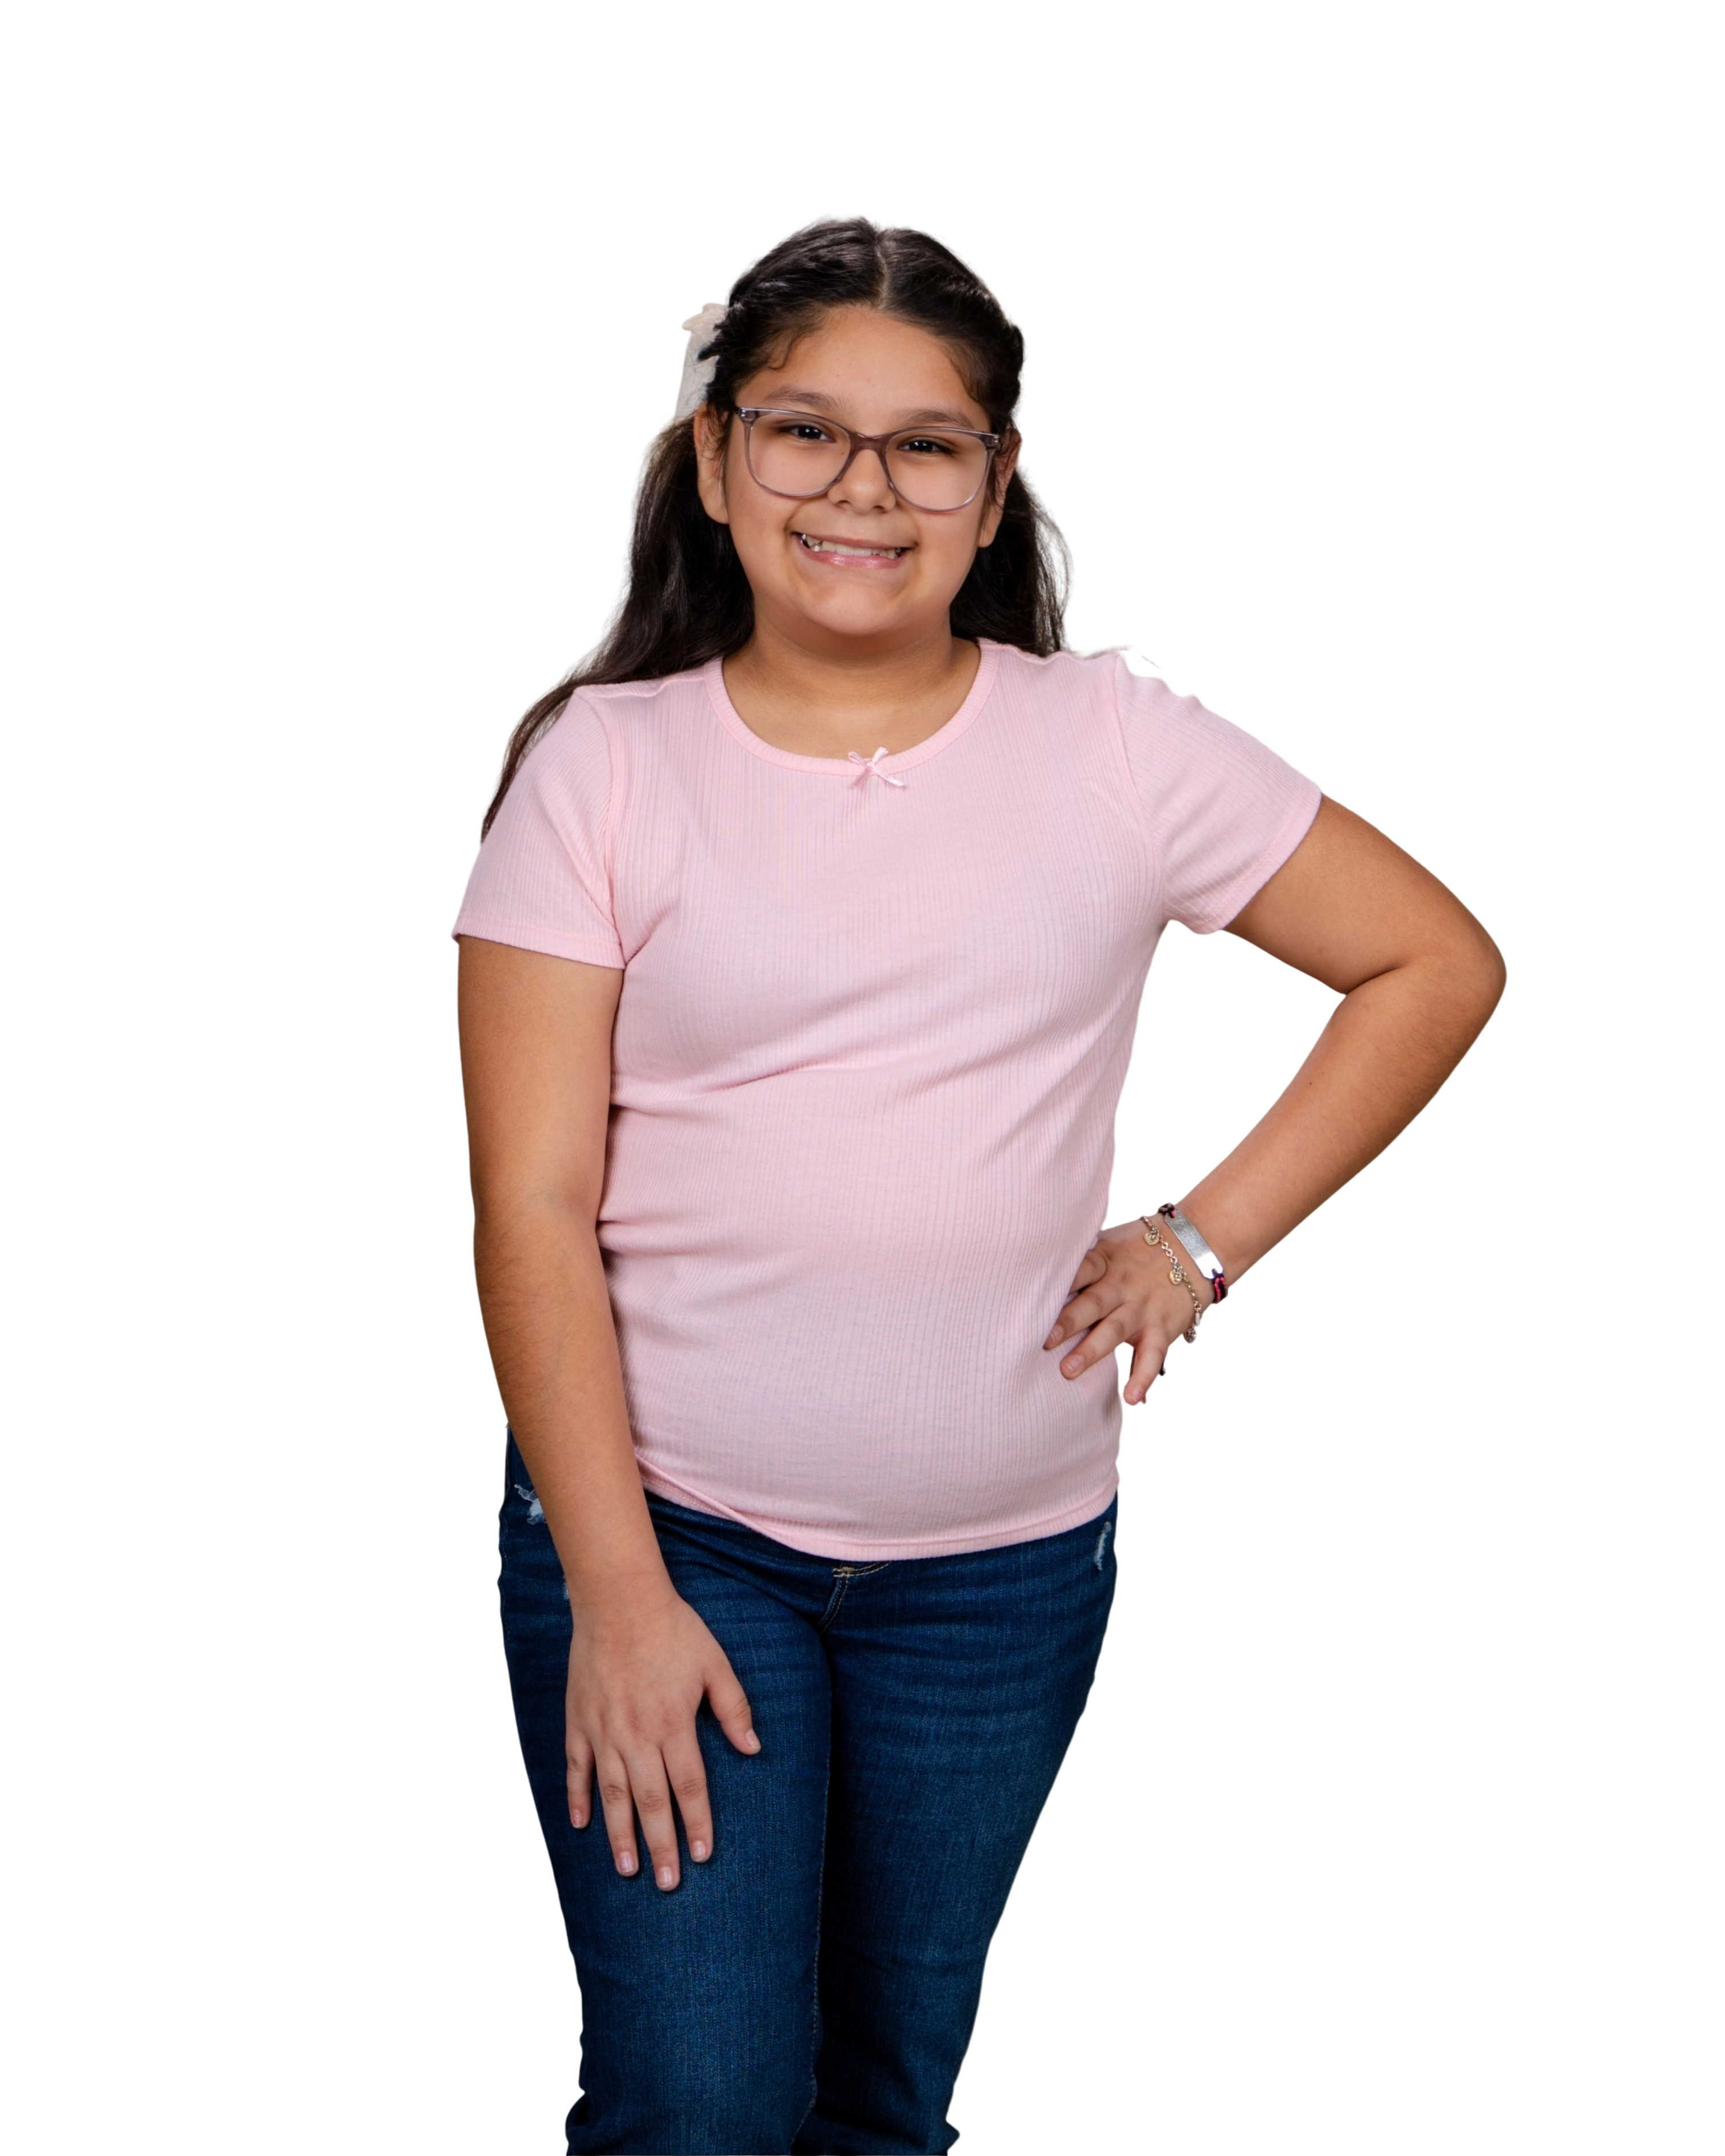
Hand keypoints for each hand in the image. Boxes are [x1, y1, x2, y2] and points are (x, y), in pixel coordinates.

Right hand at [564, 1583, 760, 1890]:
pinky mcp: (579, 1721)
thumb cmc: (673, 1629)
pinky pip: (576, 1768)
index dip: (697, 1823)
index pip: (689, 1786)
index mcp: (673, 1723)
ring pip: (612, 1794)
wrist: (618, 1600)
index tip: (703, 1856)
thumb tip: (754, 1749)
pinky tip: (582, 1825)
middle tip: (668, 1883)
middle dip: (660, 1845)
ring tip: (627, 1870)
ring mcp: (603, 1731)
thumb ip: (734, 1708)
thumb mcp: (715, 1663)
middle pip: (651, 1801)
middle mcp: (637, 1735)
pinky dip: (578, 1798)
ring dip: (620, 1834)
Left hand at [1043, 1217, 1215, 1408]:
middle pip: (1094, 1302)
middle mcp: (1123, 1284)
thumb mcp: (1109, 1241)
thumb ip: (1080, 1255)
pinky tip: (1130, 1398)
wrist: (1194, 1248)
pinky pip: (1153, 1356)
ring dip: (1092, 1351)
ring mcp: (1143, 1308)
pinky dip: (1143, 1378)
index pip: (1081, 1269)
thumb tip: (1032, 1262)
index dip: (1060, 1282)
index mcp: (1105, 1260)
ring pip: (1115, 1330)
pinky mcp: (1162, 1329)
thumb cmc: (1138, 1248)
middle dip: (1069, 1321)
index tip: (1032, 1297)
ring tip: (1068, 1371)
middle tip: (1044, 1340)